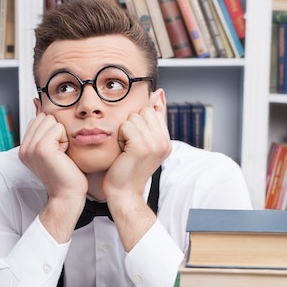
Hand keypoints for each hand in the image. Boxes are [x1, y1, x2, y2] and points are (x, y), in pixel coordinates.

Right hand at [19, 113, 87, 241]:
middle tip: (60, 153)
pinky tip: (63, 155)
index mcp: (24, 148)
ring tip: (61, 154)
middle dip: (57, 131)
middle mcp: (24, 147)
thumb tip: (37, 101)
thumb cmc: (66, 174)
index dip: (53, 131)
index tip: (56, 152)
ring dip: (62, 135)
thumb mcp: (53, 147)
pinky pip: (58, 128)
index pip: (39, 119)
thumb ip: (45, 127)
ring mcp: (30, 148)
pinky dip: (65, 139)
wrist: (68, 195)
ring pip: (51, 120)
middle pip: (44, 117)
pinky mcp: (41, 148)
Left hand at [103, 106, 170, 251]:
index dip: (138, 122)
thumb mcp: (143, 142)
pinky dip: (119, 137)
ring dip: (124, 132)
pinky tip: (122, 152)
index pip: (152, 110)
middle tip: (129, 146)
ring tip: (125, 149)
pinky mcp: (142, 146)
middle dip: (131, 125)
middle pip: (143, 110)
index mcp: (166, 140)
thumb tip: (159, 93)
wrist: (123, 193)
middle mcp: (164, 141)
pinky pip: (126, 126)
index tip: (134, 142)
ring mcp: (154, 144)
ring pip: (133, 117)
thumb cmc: (127, 169)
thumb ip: (152, 120)